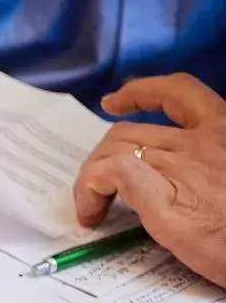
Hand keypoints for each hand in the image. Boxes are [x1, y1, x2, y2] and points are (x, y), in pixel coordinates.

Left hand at [72, 74, 225, 284]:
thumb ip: (212, 161)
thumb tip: (181, 173)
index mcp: (225, 130)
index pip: (179, 92)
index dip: (140, 91)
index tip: (114, 102)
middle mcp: (202, 143)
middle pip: (128, 132)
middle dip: (103, 155)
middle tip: (98, 185)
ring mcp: (182, 170)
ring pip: (114, 151)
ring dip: (92, 176)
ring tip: (92, 206)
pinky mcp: (165, 203)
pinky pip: (113, 175)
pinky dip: (91, 188)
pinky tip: (92, 211)